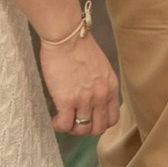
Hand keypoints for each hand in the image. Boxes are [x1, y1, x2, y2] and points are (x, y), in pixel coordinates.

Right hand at [37, 18, 118, 139]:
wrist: (67, 36)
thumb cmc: (80, 46)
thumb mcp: (101, 67)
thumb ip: (100, 84)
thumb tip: (92, 98)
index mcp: (111, 87)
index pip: (112, 119)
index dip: (100, 123)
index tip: (90, 120)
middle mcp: (101, 96)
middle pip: (98, 128)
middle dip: (86, 129)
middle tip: (75, 122)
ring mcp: (84, 100)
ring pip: (81, 129)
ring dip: (71, 128)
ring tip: (63, 120)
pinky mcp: (67, 100)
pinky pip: (65, 124)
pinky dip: (59, 126)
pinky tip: (55, 119)